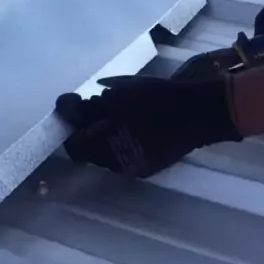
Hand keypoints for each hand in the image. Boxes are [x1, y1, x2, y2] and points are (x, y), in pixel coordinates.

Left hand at [55, 75, 241, 177]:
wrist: (198, 111)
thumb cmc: (155, 100)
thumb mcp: (117, 97)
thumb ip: (88, 108)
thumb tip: (64, 109)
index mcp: (107, 151)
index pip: (74, 145)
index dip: (70, 123)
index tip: (77, 103)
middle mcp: (119, 167)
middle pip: (91, 149)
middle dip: (90, 127)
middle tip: (100, 103)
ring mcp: (137, 167)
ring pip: (110, 150)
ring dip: (108, 133)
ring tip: (120, 110)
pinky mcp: (153, 163)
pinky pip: (129, 151)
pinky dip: (126, 137)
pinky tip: (137, 120)